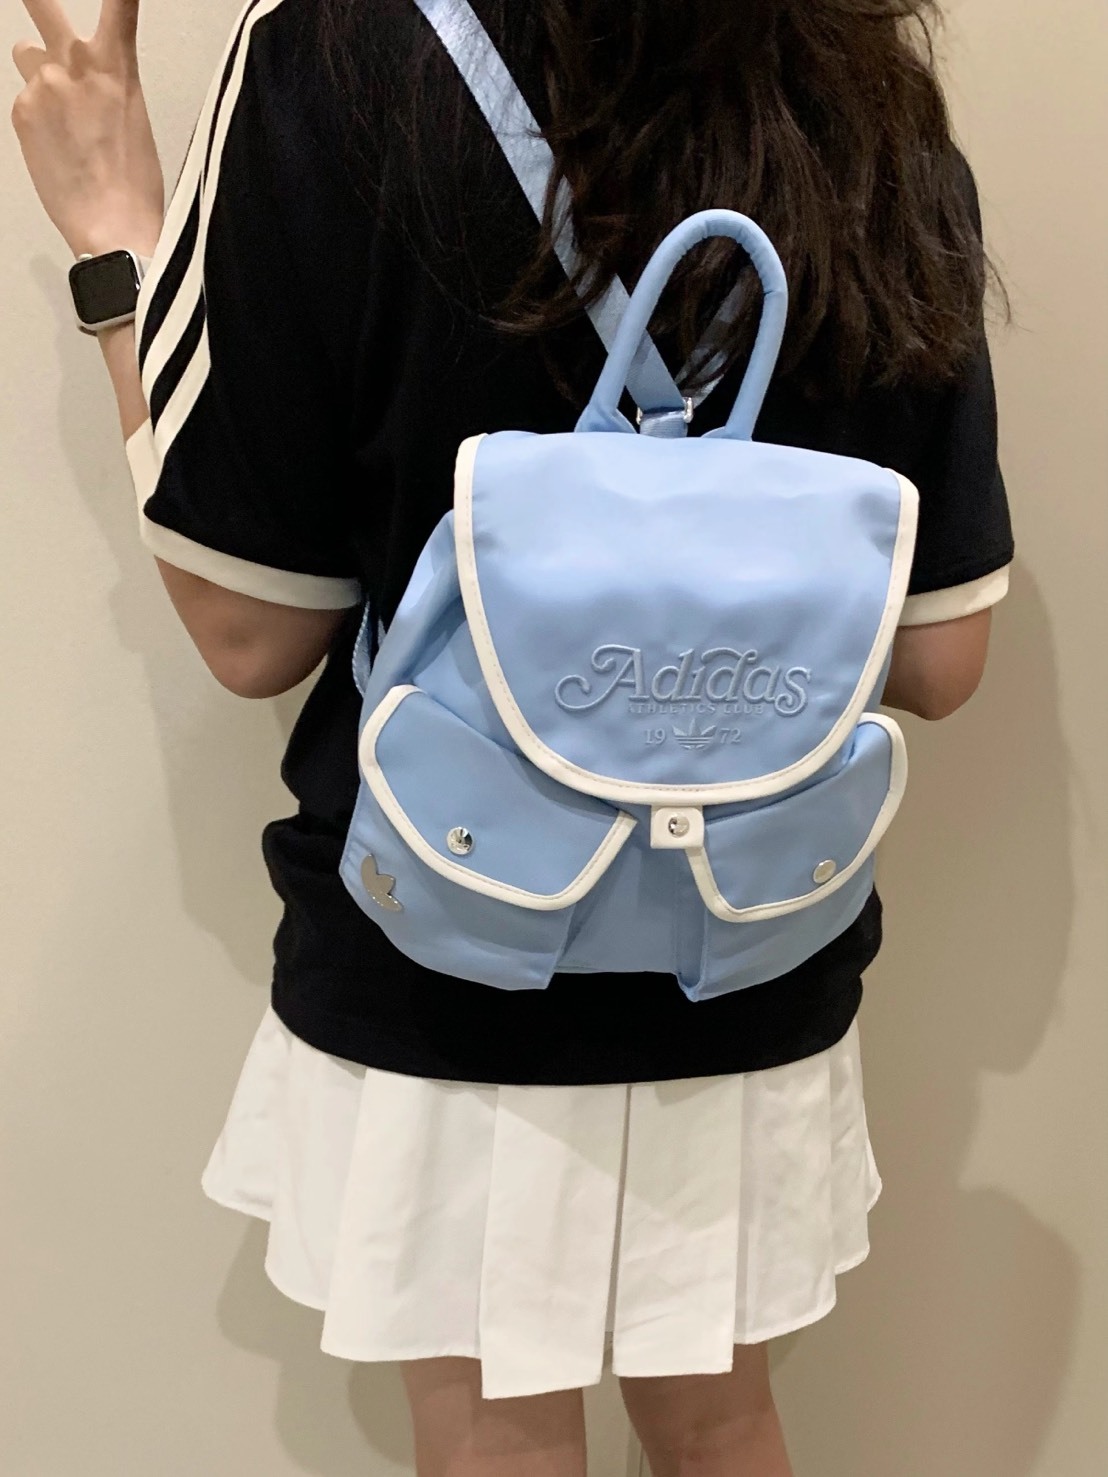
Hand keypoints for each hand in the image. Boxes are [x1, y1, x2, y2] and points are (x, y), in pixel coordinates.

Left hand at [10, 0, 163, 259]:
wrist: (112, 227)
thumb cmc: (134, 184)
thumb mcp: (134, 117)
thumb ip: (107, 81)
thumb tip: (84, 75)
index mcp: (117, 65)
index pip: (120, 2)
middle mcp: (75, 64)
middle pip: (42, 3)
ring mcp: (43, 85)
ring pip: (26, 51)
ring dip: (37, 65)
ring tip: (57, 106)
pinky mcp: (21, 111)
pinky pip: (24, 98)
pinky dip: (36, 117)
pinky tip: (56, 147)